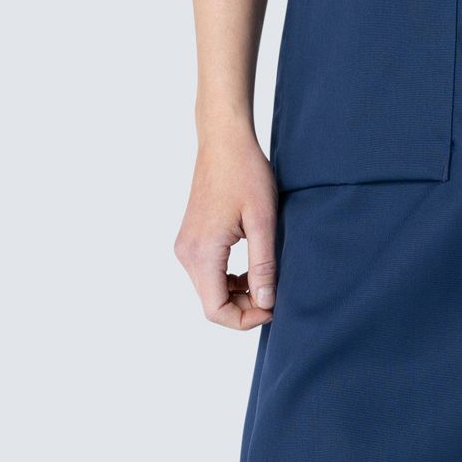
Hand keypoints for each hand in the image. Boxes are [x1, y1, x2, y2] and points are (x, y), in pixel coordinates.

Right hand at [177, 129, 278, 327]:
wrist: (223, 141)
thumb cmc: (245, 173)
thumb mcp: (262, 221)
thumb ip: (263, 265)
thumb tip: (266, 303)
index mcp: (202, 253)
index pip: (215, 311)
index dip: (245, 320)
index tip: (273, 307)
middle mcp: (187, 254)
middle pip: (212, 304)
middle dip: (245, 308)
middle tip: (275, 293)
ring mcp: (186, 247)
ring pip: (210, 291)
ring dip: (239, 294)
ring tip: (267, 278)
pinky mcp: (191, 240)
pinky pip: (209, 274)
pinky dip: (230, 279)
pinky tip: (252, 267)